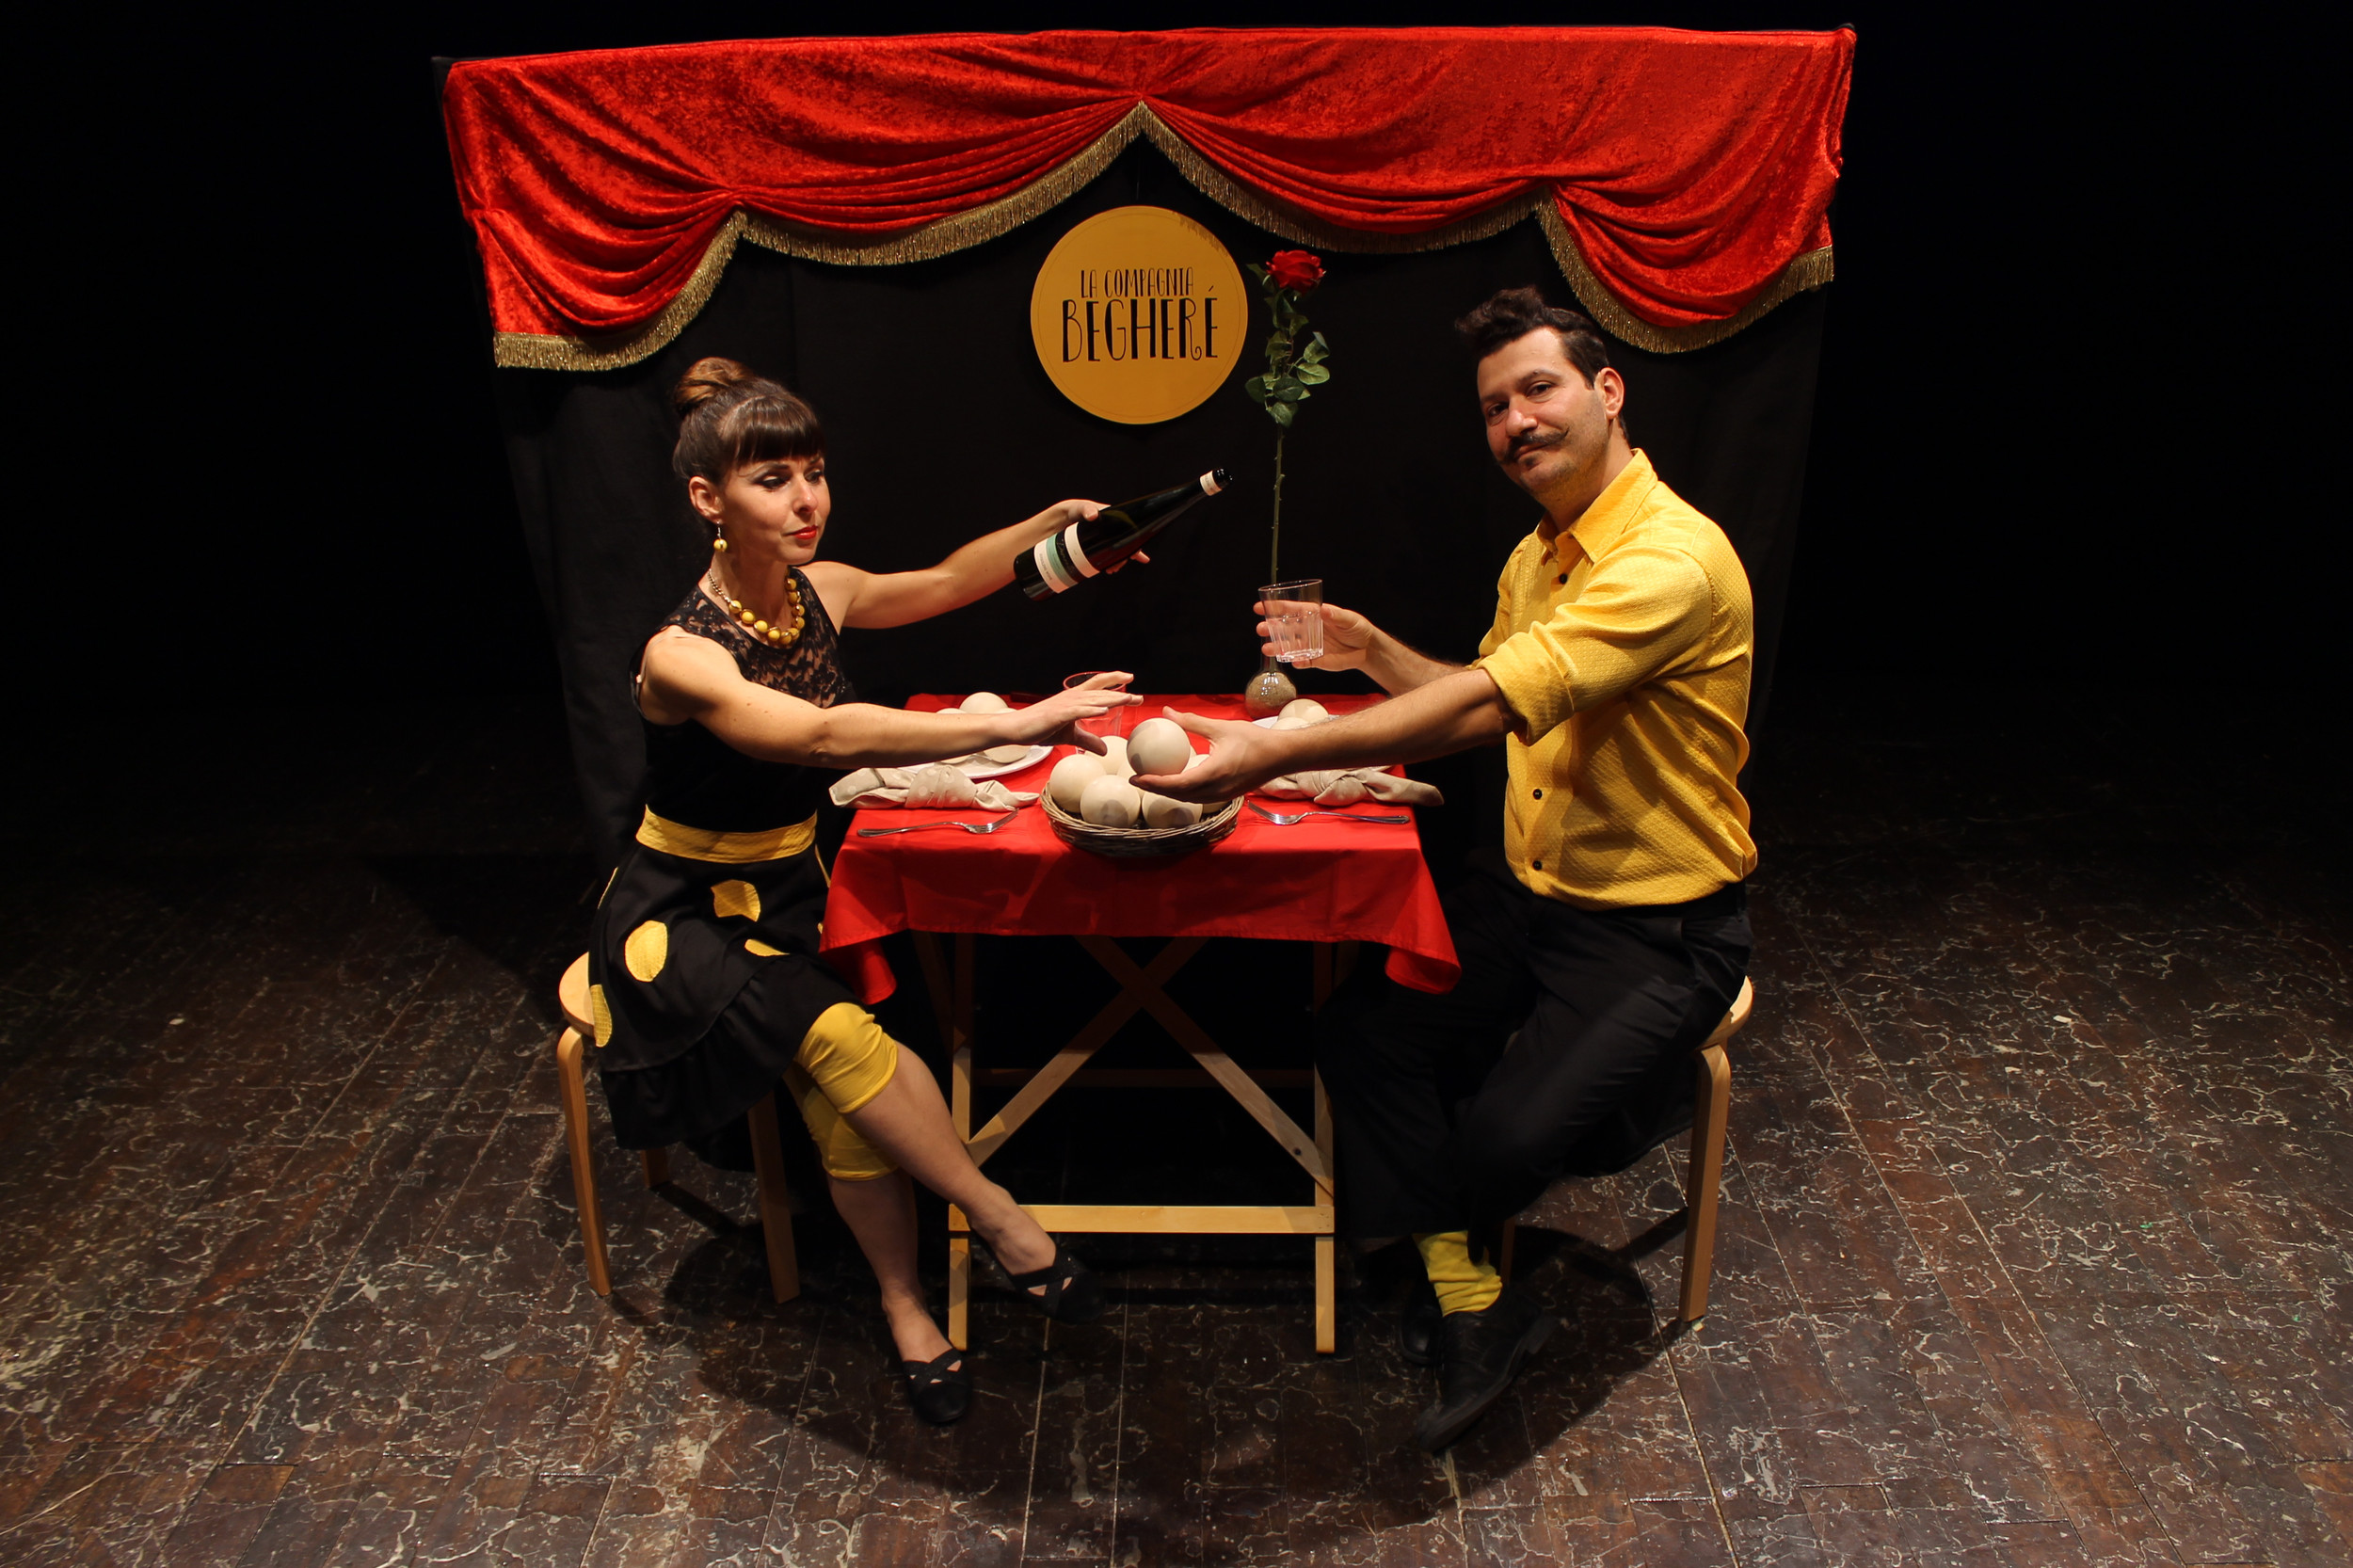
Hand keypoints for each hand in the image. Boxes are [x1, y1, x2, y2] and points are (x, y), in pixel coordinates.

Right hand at [1009, 671, 1138, 753]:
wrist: (1017, 728)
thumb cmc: (1041, 728)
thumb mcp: (1070, 735)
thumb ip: (1088, 739)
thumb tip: (1105, 750)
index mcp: (1074, 699)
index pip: (1098, 685)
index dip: (1114, 682)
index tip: (1132, 684)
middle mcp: (1072, 698)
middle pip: (1100, 692)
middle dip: (1121, 693)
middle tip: (1139, 698)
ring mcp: (1065, 705)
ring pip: (1092, 699)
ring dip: (1111, 699)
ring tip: (1128, 699)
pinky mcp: (1057, 714)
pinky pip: (1077, 711)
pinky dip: (1091, 710)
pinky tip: (1103, 711)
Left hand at [1050, 499, 1149, 573]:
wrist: (1057, 521)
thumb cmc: (1071, 510)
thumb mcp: (1078, 507)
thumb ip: (1086, 508)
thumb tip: (1093, 515)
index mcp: (1111, 518)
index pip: (1127, 530)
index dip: (1132, 541)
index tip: (1134, 552)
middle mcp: (1109, 529)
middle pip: (1121, 543)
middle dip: (1123, 556)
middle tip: (1116, 566)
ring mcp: (1102, 539)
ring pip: (1115, 551)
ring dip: (1116, 561)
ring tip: (1111, 569)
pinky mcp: (1095, 547)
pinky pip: (1107, 555)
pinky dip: (1112, 562)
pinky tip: (1113, 570)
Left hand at [1130, 706, 1287, 800]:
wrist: (1282, 756)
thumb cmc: (1255, 740)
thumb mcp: (1221, 727)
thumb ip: (1191, 722)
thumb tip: (1166, 713)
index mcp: (1213, 774)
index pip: (1176, 784)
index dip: (1153, 783)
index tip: (1135, 777)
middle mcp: (1216, 790)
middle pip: (1178, 796)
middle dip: (1155, 790)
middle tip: (1136, 779)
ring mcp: (1222, 796)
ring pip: (1188, 799)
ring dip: (1168, 792)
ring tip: (1152, 781)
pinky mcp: (1227, 796)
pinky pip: (1199, 797)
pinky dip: (1183, 792)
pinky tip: (1176, 780)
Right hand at [1257, 598, 1376, 671]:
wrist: (1367, 649)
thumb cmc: (1357, 628)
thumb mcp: (1349, 619)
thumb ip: (1336, 616)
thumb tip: (1324, 611)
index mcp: (1314, 615)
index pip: (1291, 610)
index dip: (1276, 608)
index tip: (1260, 607)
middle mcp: (1308, 629)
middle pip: (1286, 628)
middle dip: (1271, 628)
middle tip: (1260, 629)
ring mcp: (1311, 645)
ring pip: (1290, 646)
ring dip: (1278, 647)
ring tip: (1267, 648)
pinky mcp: (1316, 659)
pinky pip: (1303, 661)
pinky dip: (1297, 662)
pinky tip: (1292, 661)